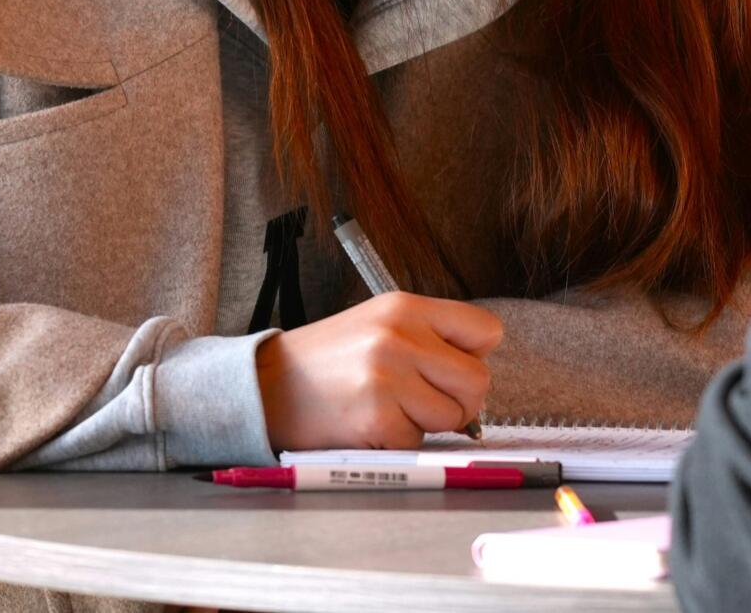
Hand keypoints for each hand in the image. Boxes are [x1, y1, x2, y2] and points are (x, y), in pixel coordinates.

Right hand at [256, 292, 502, 450]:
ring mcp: (388, 376)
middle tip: (424, 403)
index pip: (486, 331)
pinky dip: (397, 443)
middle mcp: (400, 336)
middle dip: (459, 402)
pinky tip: (368, 425)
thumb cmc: (327, 361)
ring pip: (452, 417)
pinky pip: (417, 442)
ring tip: (389, 410)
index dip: (475, 356)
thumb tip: (477, 377)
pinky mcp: (376, 417)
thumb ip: (428, 340)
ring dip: (426, 424)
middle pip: (478, 380)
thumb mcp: (377, 326)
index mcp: (406, 307)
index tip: (449, 369)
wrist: (265, 386)